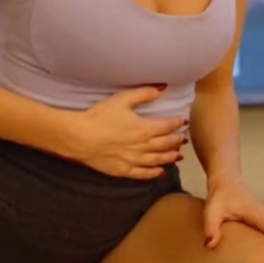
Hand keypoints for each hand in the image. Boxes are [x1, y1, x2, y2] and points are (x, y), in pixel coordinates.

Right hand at [66, 85, 187, 178]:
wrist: (80, 137)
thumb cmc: (99, 116)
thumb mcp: (121, 99)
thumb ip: (143, 94)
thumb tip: (162, 89)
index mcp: (145, 128)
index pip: (168, 126)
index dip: (177, 123)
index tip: (182, 121)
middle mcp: (143, 146)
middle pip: (166, 144)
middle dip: (177, 141)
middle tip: (183, 138)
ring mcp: (134, 160)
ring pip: (158, 160)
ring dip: (170, 157)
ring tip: (177, 155)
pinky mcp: (124, 170)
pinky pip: (144, 174)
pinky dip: (155, 173)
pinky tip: (160, 171)